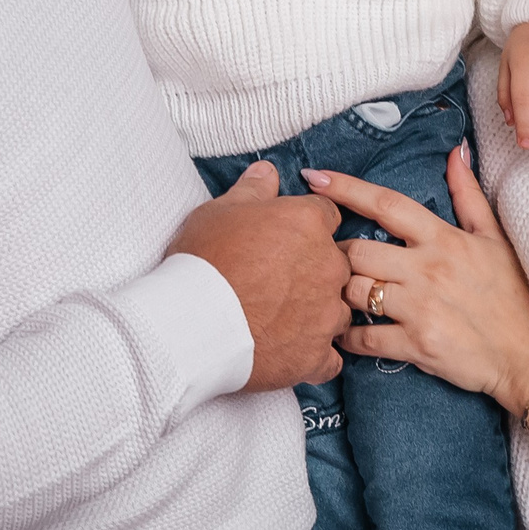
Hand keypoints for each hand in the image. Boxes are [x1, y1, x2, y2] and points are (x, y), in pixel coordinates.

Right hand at [169, 161, 350, 390]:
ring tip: (281, 319)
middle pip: (337, 264)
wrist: (190, 322)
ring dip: (318, 313)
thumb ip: (252, 189)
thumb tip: (268, 171)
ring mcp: (327, 314)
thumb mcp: (219, 211)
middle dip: (315, 270)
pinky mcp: (316, 356)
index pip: (326, 215)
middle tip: (278, 281)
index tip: (287, 239)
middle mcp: (329, 266)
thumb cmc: (203, 260)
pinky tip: (291, 351)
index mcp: (309, 223)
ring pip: (338, 311)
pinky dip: (314, 356)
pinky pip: (329, 359)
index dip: (306, 227)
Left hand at [301, 147, 528, 413]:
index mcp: (443, 239)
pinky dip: (347, 337)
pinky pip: (363, 337)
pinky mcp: (416, 346)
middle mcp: (428, 270)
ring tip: (336, 296)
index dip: (346, 188)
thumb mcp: (495, 239)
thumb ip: (468, 195)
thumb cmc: (513, 296)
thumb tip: (455, 152)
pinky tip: (345, 334)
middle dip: (337, 255)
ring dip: (338, 294)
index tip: (315, 178)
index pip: (386, 204)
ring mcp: (420, 308)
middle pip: (356, 251)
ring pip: (353, 292)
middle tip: (332, 261)